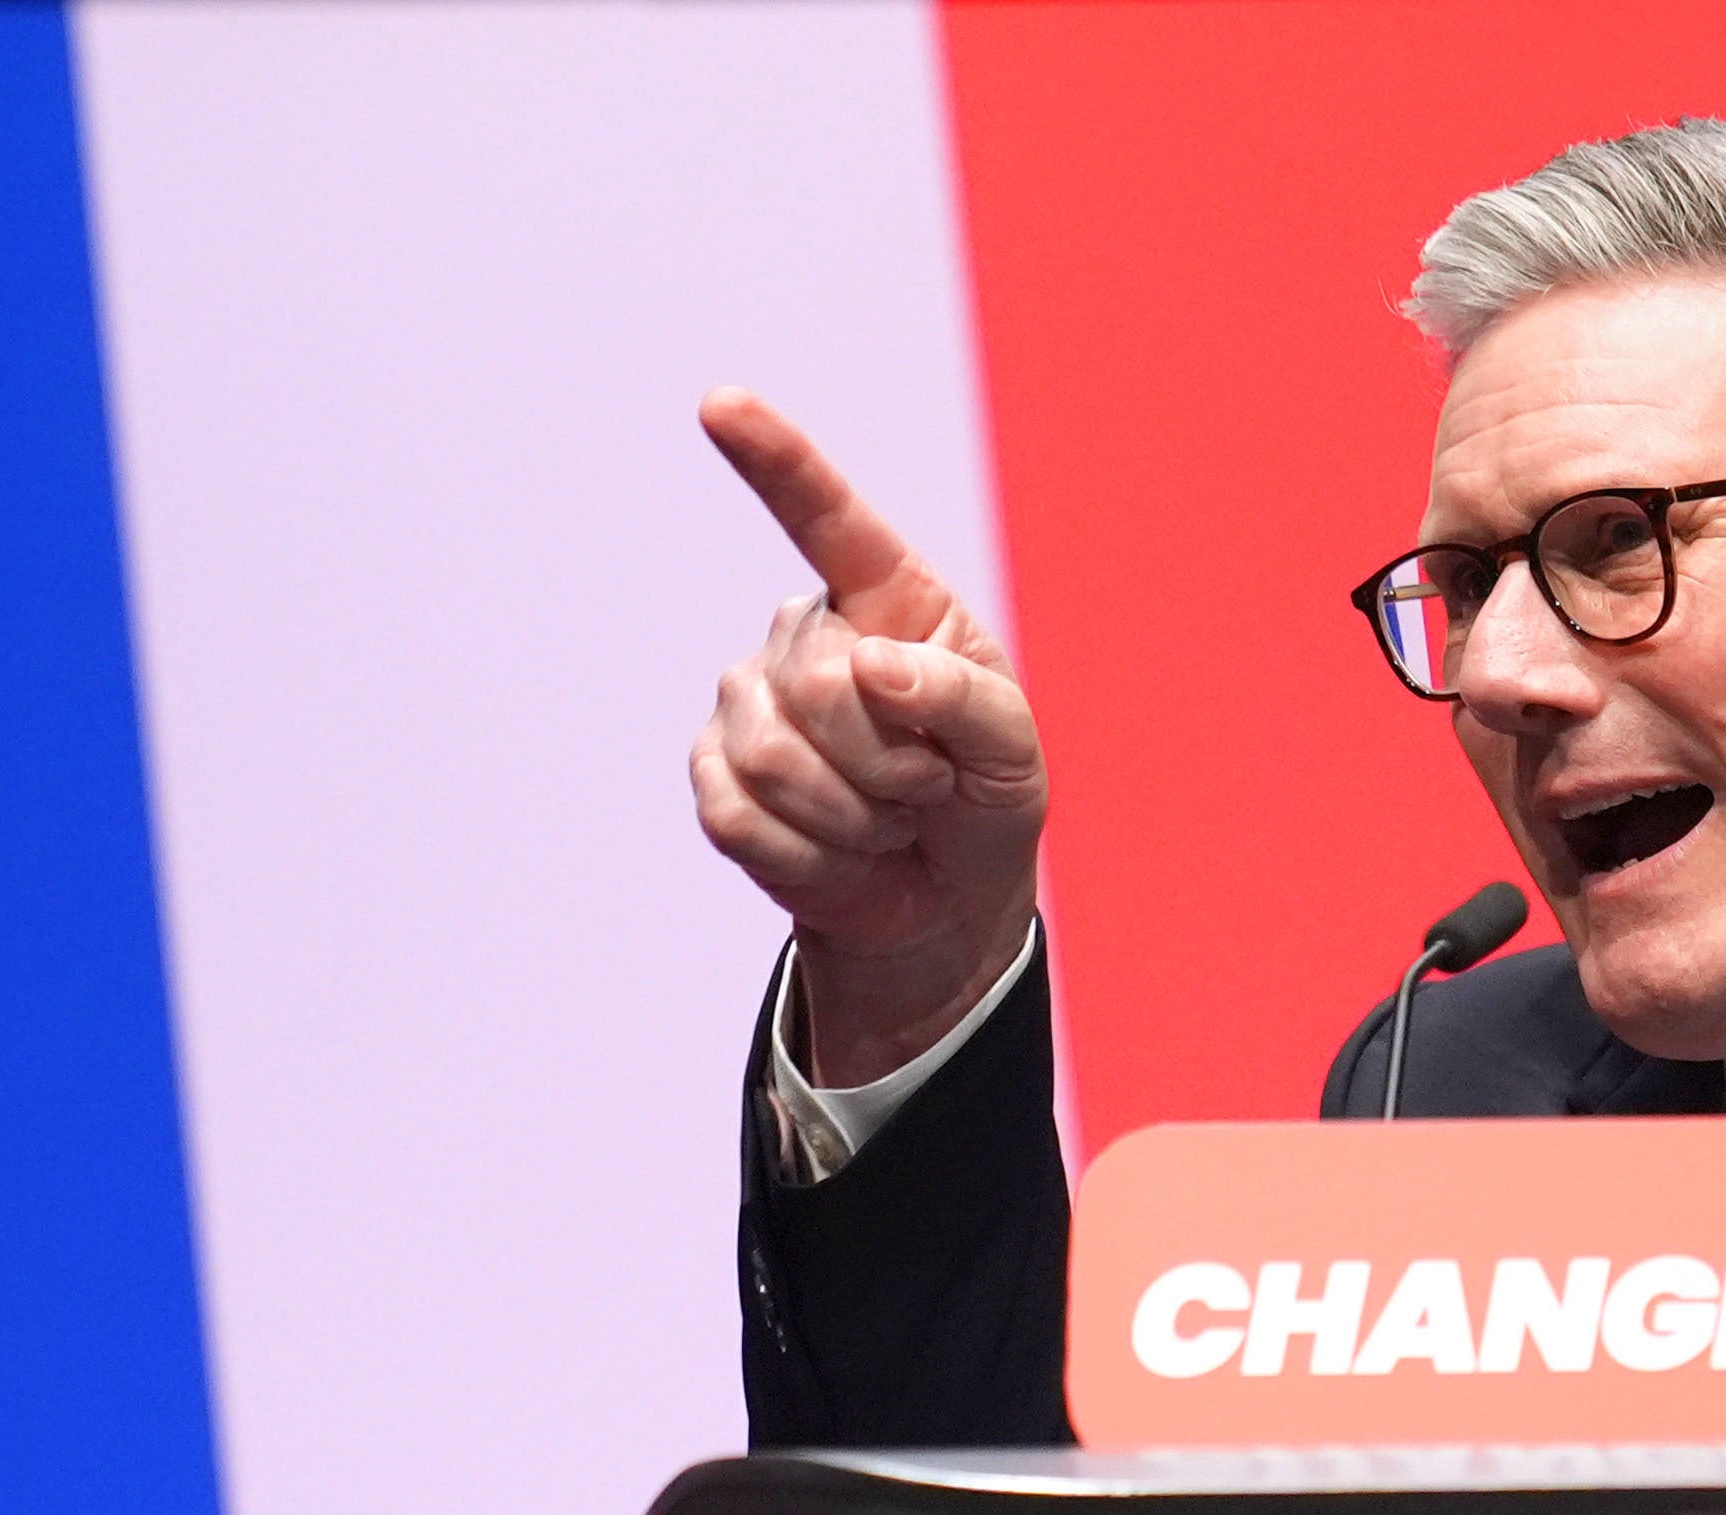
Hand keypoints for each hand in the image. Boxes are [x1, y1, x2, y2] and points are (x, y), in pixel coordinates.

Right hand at [691, 388, 1045, 1084]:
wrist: (941, 899)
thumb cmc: (983, 800)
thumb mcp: (1011, 753)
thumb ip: (962, 698)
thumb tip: (872, 664)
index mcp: (887, 600)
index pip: (826, 517)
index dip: (777, 459)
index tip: (722, 404)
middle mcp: (805, 633)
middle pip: (822, 685)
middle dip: (892, 761)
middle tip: (924, 787)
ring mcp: (747, 700)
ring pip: (777, 756)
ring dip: (857, 815)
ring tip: (886, 816)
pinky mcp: (714, 773)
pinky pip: (743, 814)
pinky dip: (812, 855)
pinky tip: (839, 849)